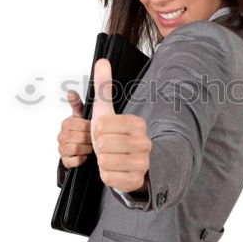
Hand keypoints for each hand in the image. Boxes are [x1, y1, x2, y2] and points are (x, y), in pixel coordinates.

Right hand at [56, 90, 92, 167]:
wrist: (78, 150)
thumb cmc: (82, 131)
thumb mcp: (81, 116)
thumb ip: (77, 104)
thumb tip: (70, 92)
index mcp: (66, 123)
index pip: (82, 125)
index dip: (91, 128)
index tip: (94, 129)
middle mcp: (61, 136)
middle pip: (81, 137)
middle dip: (90, 139)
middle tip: (93, 140)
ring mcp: (62, 148)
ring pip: (77, 148)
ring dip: (87, 149)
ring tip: (90, 147)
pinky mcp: (65, 161)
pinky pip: (75, 160)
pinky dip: (82, 159)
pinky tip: (85, 155)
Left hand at [91, 58, 150, 192]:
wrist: (129, 165)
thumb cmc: (114, 136)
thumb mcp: (106, 111)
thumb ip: (104, 86)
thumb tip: (102, 60)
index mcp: (138, 124)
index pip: (102, 125)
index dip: (98, 131)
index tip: (107, 133)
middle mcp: (145, 142)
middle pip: (103, 144)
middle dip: (99, 148)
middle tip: (108, 148)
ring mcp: (143, 163)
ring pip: (105, 161)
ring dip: (103, 162)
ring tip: (111, 159)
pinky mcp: (137, 181)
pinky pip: (109, 178)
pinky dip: (106, 176)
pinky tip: (115, 171)